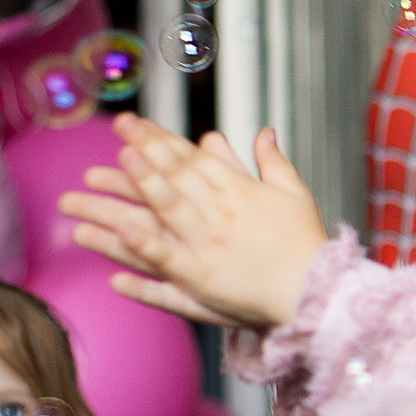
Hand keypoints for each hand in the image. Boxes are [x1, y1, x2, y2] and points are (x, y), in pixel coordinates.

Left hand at [57, 115, 327, 328]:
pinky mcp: (202, 278)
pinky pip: (166, 261)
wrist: (315, 291)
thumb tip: (263, 132)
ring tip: (100, 174)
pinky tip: (118, 234)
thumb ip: (273, 161)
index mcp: (239, 191)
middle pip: (174, 178)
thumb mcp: (295, 194)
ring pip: (163, 213)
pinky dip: (142, 247)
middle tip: (114, 133)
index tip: (132, 124)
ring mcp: (208, 246)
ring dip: (134, 190)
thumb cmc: (306, 244)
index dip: (159, 139)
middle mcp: (220, 214)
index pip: (192, 159)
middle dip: (142, 152)